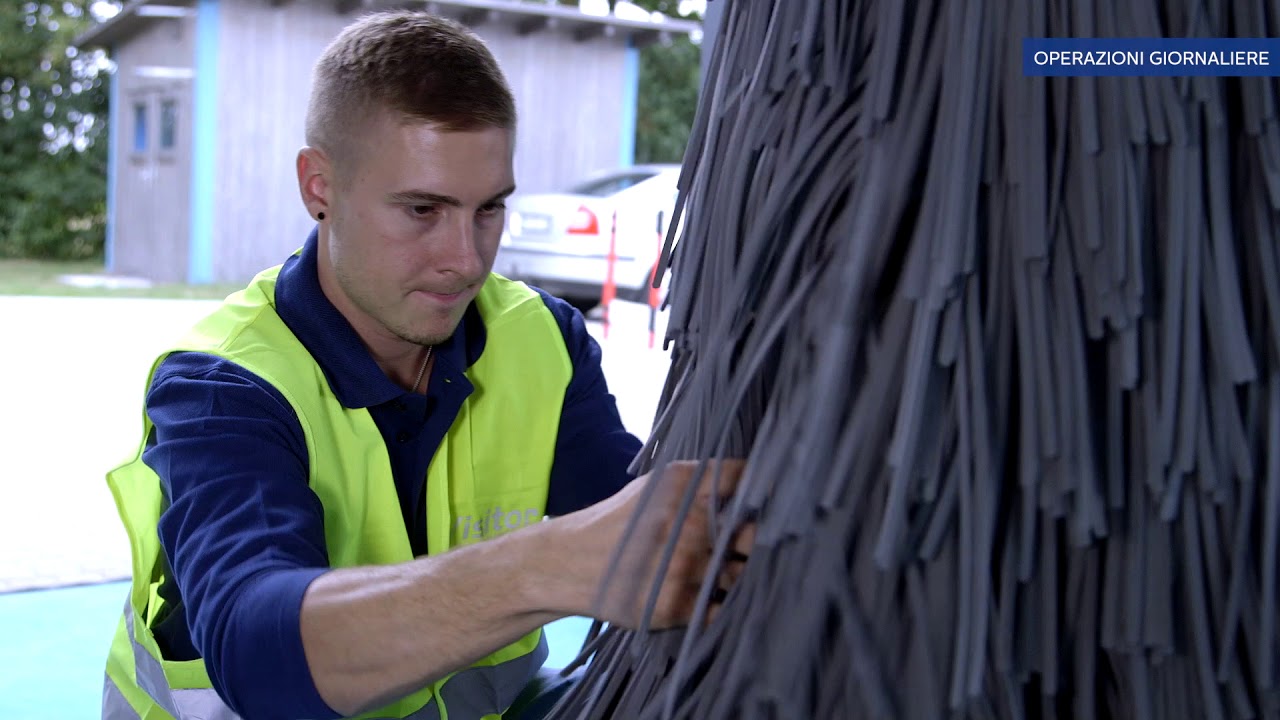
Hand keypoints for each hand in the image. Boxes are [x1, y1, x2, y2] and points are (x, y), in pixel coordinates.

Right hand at [585, 459, 753, 629]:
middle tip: (749, 547)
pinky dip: (724, 605)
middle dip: (756, 541)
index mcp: (684, 487)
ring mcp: (685, 567)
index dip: (763, 489)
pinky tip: (713, 598)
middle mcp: (688, 524)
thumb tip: (749, 484)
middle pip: (752, 534)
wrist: (568, 562)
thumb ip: (698, 483)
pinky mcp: (677, 605)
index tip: (769, 501)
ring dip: (740, 576)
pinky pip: (721, 609)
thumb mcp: (654, 487)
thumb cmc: (617, 522)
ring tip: (728, 575)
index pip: (744, 479)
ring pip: (740, 575)